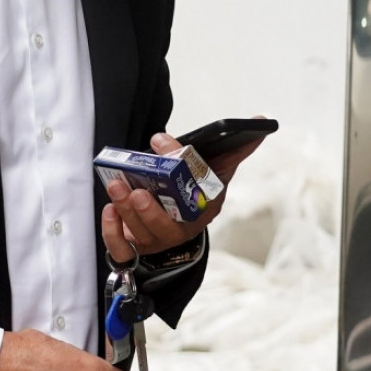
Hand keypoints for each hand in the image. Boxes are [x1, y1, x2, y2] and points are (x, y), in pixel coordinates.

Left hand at [101, 121, 268, 262]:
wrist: (175, 216)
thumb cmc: (195, 189)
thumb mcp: (215, 169)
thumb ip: (235, 149)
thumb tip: (261, 120)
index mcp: (205, 210)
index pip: (200, 199)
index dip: (185, 176)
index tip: (163, 144)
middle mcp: (182, 229)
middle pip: (168, 228)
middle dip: (150, 211)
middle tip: (136, 192)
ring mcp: (158, 240)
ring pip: (142, 234)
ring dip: (126, 212)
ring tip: (117, 187)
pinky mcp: (134, 246)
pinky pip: (122, 250)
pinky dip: (112, 232)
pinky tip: (109, 209)